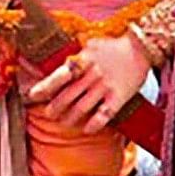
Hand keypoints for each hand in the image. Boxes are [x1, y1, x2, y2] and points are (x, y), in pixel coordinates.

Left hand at [28, 32, 150, 132]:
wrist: (142, 46)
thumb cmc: (114, 46)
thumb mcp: (90, 45)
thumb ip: (75, 56)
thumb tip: (58, 64)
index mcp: (82, 60)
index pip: (58, 76)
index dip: (43, 87)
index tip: (32, 96)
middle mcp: (91, 75)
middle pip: (66, 96)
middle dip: (54, 108)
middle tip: (48, 113)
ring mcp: (105, 87)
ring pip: (81, 108)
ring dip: (69, 118)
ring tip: (63, 123)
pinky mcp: (119, 97)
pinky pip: (104, 115)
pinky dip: (94, 124)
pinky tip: (87, 129)